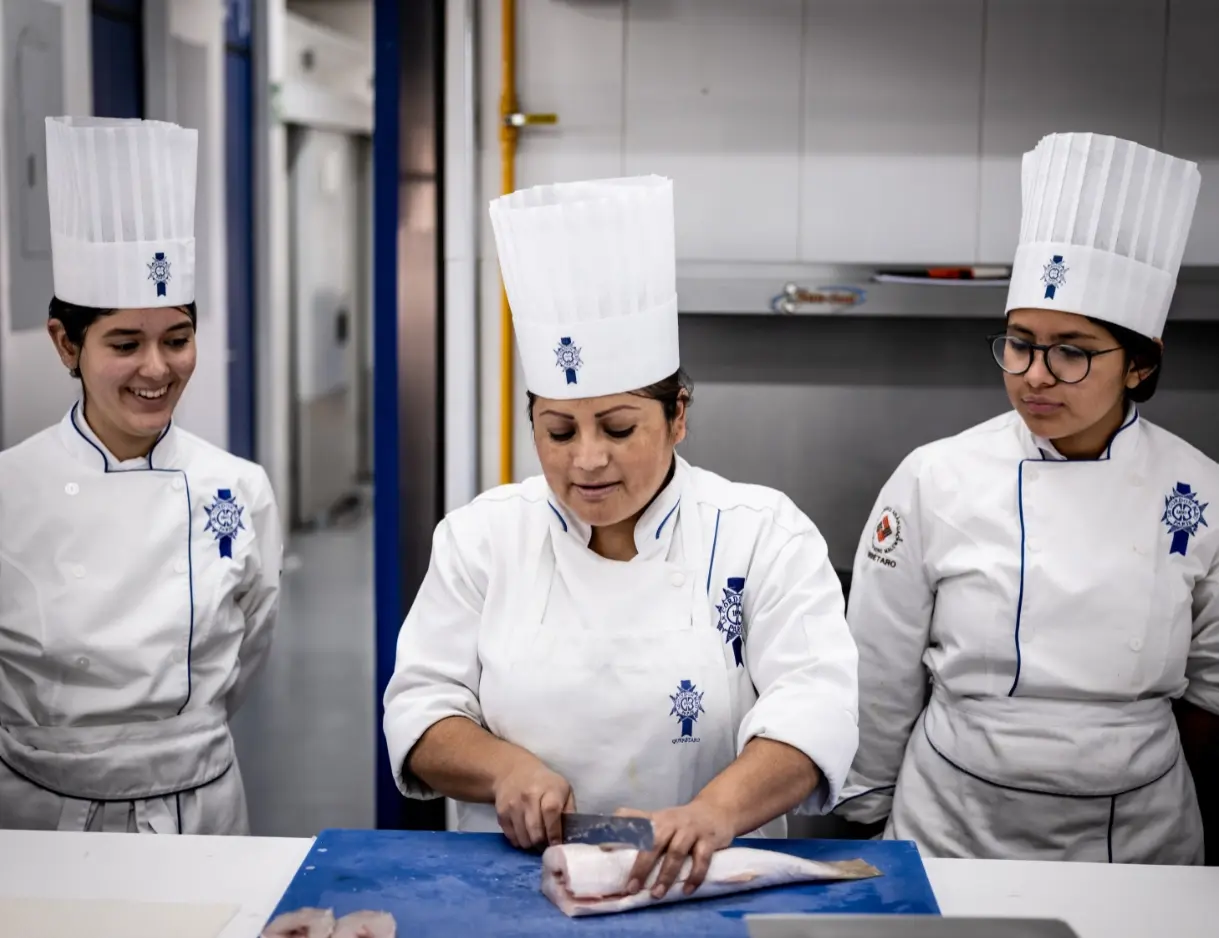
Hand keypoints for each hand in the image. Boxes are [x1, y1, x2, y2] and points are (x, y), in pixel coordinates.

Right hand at [491, 752, 574, 849]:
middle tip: (547, 846)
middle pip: (535, 831)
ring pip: (523, 838)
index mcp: (548, 790)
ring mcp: (513, 806)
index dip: (554, 832)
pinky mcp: (501, 813)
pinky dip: (519, 841)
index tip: (557, 844)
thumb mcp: (563, 789)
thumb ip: (569, 810)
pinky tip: (525, 834)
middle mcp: (529, 797)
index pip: (551, 813)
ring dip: (531, 844)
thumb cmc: (545, 783)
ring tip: (536, 839)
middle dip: (543, 844)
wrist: (513, 771)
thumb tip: (571, 834)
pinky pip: (511, 837)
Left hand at [616, 800, 734, 898]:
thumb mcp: (659, 819)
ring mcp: (691, 830)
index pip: (634, 823)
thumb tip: (605, 842)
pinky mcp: (709, 839)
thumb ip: (636, 826)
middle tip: (632, 888)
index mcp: (657, 819)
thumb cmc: (681, 821)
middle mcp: (671, 822)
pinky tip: (686, 890)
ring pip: (677, 852)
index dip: (619, 834)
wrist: (716, 810)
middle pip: (654, 843)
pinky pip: (702, 859)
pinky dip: (694, 876)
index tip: (603, 849)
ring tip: (656, 894)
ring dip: (666, 875)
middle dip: (642, 867)